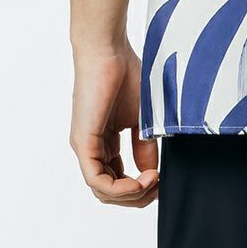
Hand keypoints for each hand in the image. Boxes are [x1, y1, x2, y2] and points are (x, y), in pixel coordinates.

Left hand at [70, 45, 158, 207]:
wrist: (109, 50)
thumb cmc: (126, 73)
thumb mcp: (143, 117)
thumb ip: (146, 145)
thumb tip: (153, 172)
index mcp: (104, 141)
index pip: (118, 179)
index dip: (142, 187)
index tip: (163, 179)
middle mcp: (91, 148)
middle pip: (110, 191)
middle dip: (138, 197)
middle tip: (160, 187)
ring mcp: (85, 146)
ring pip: (102, 191)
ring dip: (131, 194)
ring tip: (153, 182)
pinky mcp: (83, 142)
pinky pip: (97, 180)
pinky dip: (121, 188)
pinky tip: (142, 181)